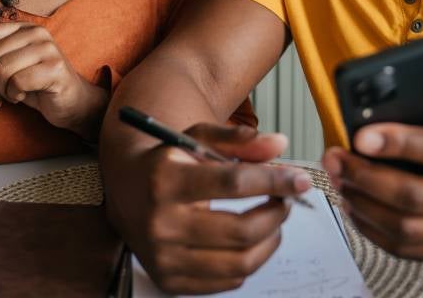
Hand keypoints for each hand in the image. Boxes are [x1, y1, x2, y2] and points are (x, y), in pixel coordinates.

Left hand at [0, 22, 106, 139]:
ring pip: (1, 70)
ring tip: (10, 95)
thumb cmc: (37, 84)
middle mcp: (36, 32)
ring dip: (0, 90)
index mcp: (23, 27)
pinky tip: (23, 96)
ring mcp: (48, 49)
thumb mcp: (4, 69)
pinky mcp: (55, 68)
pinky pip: (17, 83)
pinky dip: (14, 95)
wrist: (71, 103)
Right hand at [117, 123, 312, 294]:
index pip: (233, 184)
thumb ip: (239, 140)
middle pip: (242, 230)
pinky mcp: (169, 281)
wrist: (124, 191)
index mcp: (165, 180)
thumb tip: (279, 145)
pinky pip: (227, 282)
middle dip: (276, 215)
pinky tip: (248, 242)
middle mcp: (160, 222)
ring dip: (270, 241)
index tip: (298, 180)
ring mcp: (163, 257)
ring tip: (272, 221)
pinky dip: (248, 262)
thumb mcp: (196, 138)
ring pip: (240, 263)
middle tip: (284, 201)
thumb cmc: (167, 163)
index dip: (274, 182)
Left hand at [322, 75, 422, 262]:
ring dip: (364, 205)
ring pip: (408, 229)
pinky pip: (411, 251)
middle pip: (417, 198)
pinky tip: (357, 207)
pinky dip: (375, 232)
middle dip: (367, 177)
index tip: (363, 134)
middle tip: (338, 157)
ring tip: (340, 179)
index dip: (401, 143)